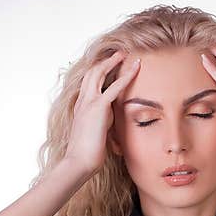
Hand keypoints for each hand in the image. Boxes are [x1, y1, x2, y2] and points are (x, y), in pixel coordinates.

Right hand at [64, 50, 139, 175]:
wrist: (79, 162)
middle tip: (119, 54)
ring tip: (126, 54)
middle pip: (92, 73)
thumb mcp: (96, 134)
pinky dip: (127, 75)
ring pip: (99, 73)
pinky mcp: (98, 107)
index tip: (111, 66)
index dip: (100, 72)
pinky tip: (136, 68)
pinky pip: (115, 87)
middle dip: (106, 61)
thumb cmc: (87, 154)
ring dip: (113, 61)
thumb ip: (103, 124)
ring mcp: (88, 102)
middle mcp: (82, 101)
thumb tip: (113, 122)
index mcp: (81, 107)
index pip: (89, 84)